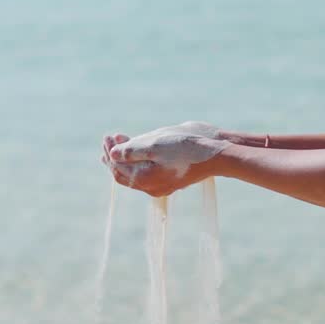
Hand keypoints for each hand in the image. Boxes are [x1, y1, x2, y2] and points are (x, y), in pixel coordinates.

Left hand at [100, 122, 227, 196]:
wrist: (217, 153)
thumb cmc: (186, 147)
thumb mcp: (155, 145)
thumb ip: (131, 151)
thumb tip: (112, 155)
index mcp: (145, 180)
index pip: (118, 169)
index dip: (110, 153)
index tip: (108, 136)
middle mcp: (152, 187)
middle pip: (125, 174)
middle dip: (114, 156)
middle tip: (109, 139)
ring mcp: (162, 184)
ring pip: (136, 174)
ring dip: (126, 158)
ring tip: (118, 142)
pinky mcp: (172, 178)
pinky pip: (148, 172)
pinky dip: (139, 160)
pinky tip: (138, 150)